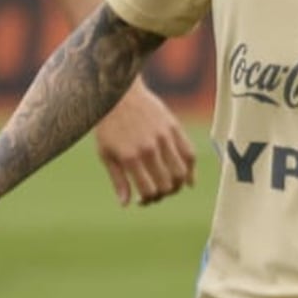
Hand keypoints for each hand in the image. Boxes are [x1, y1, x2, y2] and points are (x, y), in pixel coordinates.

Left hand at [93, 80, 196, 206]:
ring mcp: (164, 137)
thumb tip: (126, 204)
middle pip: (166, 184)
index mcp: (130, 157)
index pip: (148, 191)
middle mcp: (149, 149)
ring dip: (178, 186)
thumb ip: (118, 180)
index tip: (142, 200)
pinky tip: (188, 179)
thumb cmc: (108, 125)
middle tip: (156, 193)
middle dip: (162, 195)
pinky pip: (189, 153)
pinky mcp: (174, 127)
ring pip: (181, 172)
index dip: (147, 200)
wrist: (119, 94)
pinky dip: (191, 170)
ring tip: (171, 187)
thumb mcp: (105, 154)